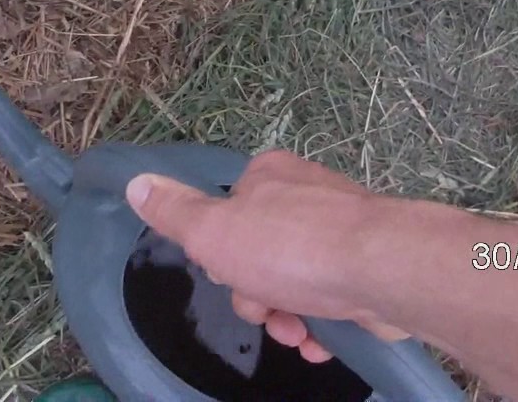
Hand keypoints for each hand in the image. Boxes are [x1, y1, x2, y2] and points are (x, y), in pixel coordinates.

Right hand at [124, 149, 408, 362]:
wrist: (382, 269)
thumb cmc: (289, 247)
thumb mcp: (212, 232)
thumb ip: (174, 212)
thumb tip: (135, 183)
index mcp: (267, 175)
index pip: (225, 214)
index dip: (218, 253)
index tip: (225, 273)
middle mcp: (306, 193)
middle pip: (258, 252)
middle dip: (255, 293)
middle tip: (265, 308)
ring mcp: (342, 228)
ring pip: (294, 280)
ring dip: (286, 315)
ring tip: (297, 332)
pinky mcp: (369, 264)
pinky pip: (331, 296)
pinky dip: (320, 323)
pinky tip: (319, 341)